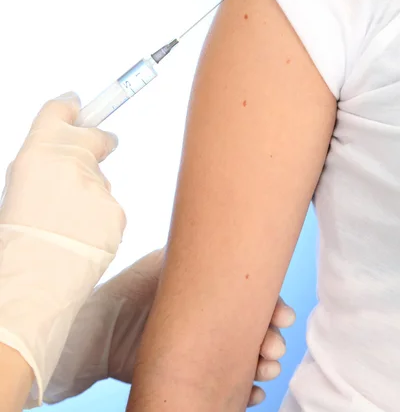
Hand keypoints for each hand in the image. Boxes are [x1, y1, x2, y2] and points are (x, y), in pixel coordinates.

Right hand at [0, 92, 125, 407]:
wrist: (33, 280)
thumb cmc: (16, 238)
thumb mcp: (16, 190)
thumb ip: (42, 167)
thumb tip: (61, 157)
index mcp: (37, 152)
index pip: (60, 111)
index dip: (69, 110)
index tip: (77, 106)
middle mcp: (71, 161)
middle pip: (97, 137)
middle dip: (99, 142)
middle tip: (102, 143)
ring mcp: (97, 186)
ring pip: (101, 184)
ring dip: (91, 197)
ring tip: (67, 229)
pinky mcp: (115, 211)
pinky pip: (110, 212)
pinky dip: (100, 223)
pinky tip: (80, 242)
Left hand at [44, 249, 294, 406]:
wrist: (104, 329)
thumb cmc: (136, 288)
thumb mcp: (170, 261)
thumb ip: (202, 250)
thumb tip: (240, 235)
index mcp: (214, 293)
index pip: (253, 300)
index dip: (273, 308)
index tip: (282, 316)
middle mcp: (215, 321)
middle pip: (257, 331)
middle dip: (272, 339)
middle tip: (272, 347)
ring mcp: (208, 350)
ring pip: (250, 359)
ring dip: (264, 364)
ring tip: (264, 369)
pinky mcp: (198, 377)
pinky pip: (233, 387)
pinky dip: (248, 389)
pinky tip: (253, 390)